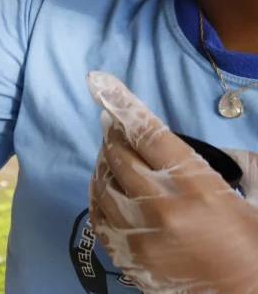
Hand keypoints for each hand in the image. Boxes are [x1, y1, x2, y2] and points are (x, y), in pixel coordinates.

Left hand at [86, 71, 257, 292]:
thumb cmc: (253, 243)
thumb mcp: (251, 194)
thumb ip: (223, 163)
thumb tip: (182, 142)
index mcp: (196, 185)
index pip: (149, 133)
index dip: (122, 105)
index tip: (99, 83)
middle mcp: (162, 206)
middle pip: (119, 155)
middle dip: (114, 134)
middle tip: (113, 124)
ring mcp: (141, 233)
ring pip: (102, 185)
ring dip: (104, 165)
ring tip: (112, 157)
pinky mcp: (128, 257)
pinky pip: (98, 218)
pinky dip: (99, 198)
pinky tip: (107, 190)